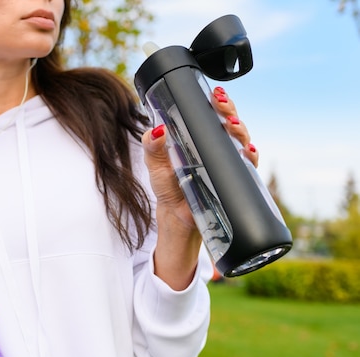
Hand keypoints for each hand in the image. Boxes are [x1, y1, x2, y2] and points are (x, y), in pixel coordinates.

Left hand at [141, 86, 256, 230]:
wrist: (177, 215)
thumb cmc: (167, 187)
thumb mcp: (155, 164)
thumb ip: (152, 147)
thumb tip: (156, 131)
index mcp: (196, 137)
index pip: (210, 113)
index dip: (217, 102)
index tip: (215, 95)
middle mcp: (214, 146)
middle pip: (229, 121)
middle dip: (229, 109)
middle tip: (221, 105)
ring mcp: (226, 161)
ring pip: (241, 138)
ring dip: (240, 128)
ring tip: (232, 125)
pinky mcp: (234, 177)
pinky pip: (248, 164)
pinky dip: (250, 155)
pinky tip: (246, 151)